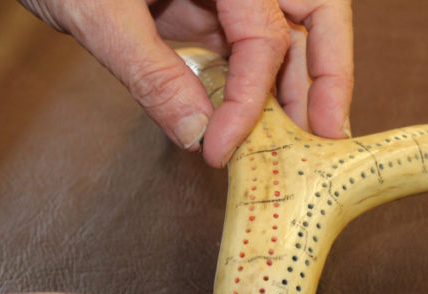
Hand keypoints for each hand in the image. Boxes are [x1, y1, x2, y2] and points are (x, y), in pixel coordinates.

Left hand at [18, 0, 353, 166]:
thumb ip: (149, 72)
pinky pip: (250, 49)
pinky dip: (261, 88)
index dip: (252, 97)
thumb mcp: (98, 11)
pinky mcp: (210, 10)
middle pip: (313, 18)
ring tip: (306, 140)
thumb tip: (194, 133)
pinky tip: (265, 123)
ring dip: (300, 89)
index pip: (264, 34)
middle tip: (329, 137)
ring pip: (290, 36)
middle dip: (327, 79)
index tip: (225, 147)